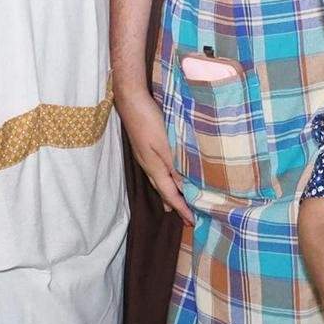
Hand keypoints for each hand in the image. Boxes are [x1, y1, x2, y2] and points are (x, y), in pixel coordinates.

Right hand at [113, 84, 192, 226]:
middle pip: (163, 190)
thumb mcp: (165, 145)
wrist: (130, 101)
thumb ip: (174, 166)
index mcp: (154, 167)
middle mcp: (148, 165)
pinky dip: (165, 179)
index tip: (192, 222)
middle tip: (185, 217)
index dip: (182, 208)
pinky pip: (157, 170)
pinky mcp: (145, 147)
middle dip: (174, 204)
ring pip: (159, 180)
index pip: (170, 194)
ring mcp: (144, 156)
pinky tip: (167, 174)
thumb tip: (183, 188)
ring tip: (173, 203)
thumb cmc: (149, 121)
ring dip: (168, 193)